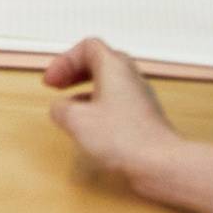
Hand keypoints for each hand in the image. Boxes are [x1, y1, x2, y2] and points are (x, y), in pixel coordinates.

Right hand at [42, 39, 212, 212]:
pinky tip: (91, 128)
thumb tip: (61, 108)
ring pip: (109, 83)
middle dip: (75, 72)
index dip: (64, 61)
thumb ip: (61, 109)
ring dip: (85, 91)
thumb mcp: (77, 120)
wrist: (162, 164)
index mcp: (114, 67)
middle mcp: (130, 77)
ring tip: (71, 109)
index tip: (51, 83)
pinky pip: (118, 102)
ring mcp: (140, 98)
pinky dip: (99, 107)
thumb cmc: (120, 136)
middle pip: (100, 62)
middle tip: (58, 87)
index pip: (88, 47)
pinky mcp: (145, 118)